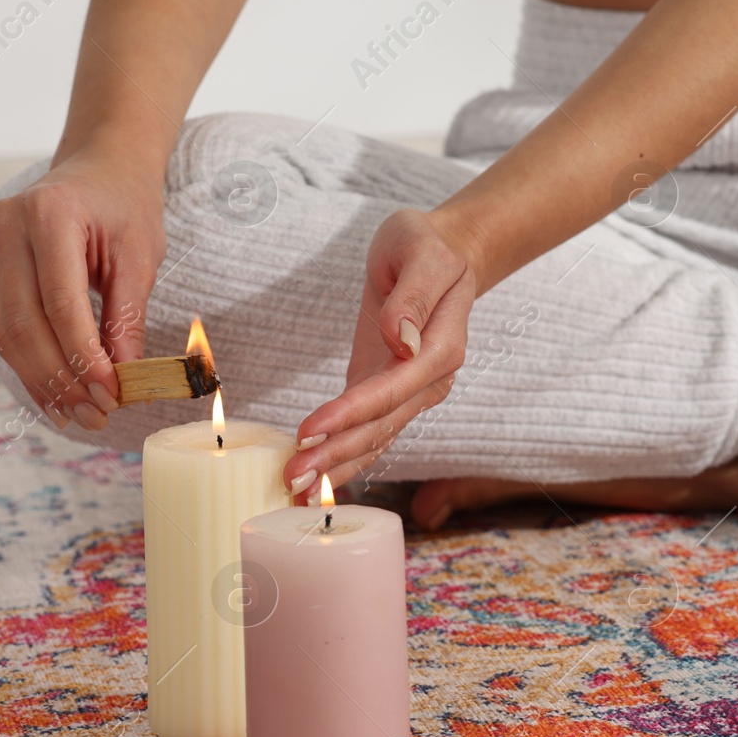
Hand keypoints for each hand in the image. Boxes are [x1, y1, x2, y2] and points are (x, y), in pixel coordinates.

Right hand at [0, 143, 166, 429]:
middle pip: (24, 322)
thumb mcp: (141, 255)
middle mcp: (8, 225)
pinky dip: (27, 363)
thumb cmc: (126, 204)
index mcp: (50, 213)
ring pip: (5, 330)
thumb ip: (127, 315)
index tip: (110, 395)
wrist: (101, 165)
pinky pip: (1, 325)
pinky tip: (53, 392)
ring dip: (40, 380)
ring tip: (76, 414)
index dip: (83, 356)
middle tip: (94, 415)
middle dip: (60, 377)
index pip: (60, 302)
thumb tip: (121, 377)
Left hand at [284, 208, 477, 494]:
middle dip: (337, 454)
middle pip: (381, 425)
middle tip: (294, 476)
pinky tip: (317, 480)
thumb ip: (413, 297)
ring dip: (338, 466)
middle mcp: (430, 380)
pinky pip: (369, 431)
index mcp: (441, 347)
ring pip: (375, 438)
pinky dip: (344, 458)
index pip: (393, 388)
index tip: (312, 430)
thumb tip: (399, 339)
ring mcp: (412, 392)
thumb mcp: (422, 252)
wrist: (443, 253)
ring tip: (298, 490)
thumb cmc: (428, 246)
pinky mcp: (389, 392)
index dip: (352, 412)